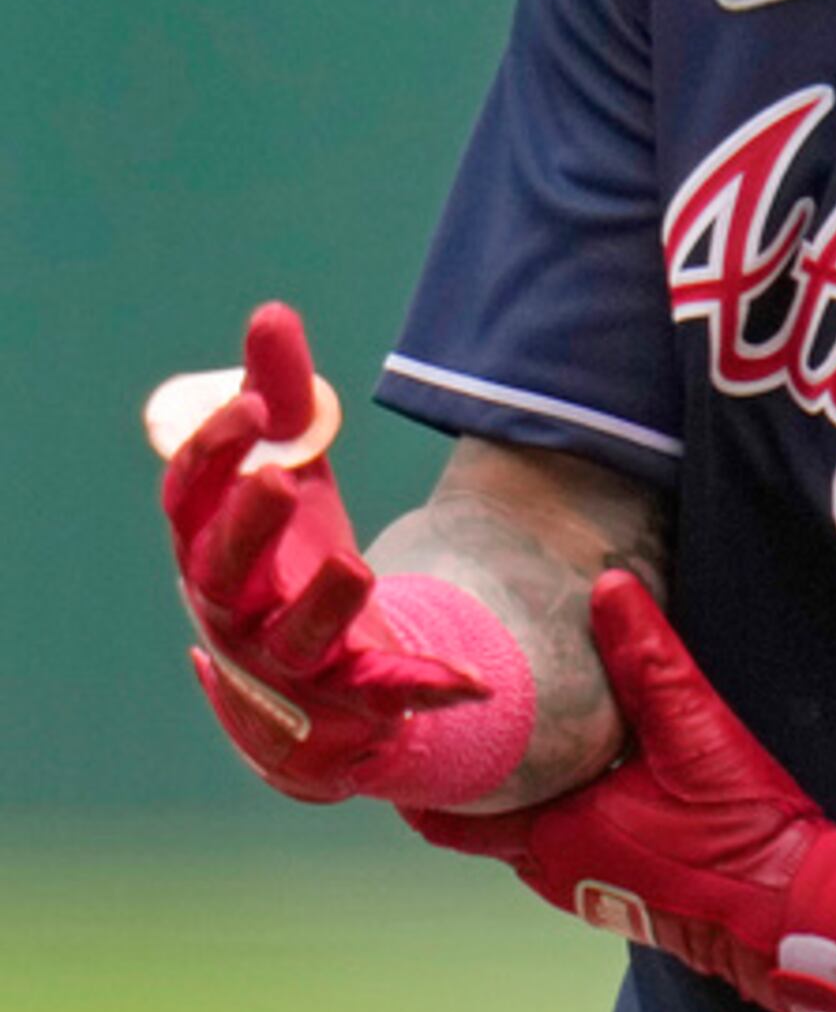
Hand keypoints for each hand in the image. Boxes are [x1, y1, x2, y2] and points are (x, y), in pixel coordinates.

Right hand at [158, 303, 485, 800]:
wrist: (308, 686)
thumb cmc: (285, 559)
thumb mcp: (290, 477)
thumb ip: (280, 399)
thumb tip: (272, 312)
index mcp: (210, 550)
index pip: (187, 503)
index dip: (210, 457)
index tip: (247, 407)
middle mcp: (234, 609)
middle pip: (223, 572)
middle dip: (247, 527)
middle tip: (280, 480)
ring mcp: (289, 661)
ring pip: (297, 638)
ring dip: (324, 604)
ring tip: (353, 565)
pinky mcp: (350, 699)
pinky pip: (387, 695)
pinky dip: (426, 684)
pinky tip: (474, 679)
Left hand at [410, 572, 835, 1011]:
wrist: (792, 913)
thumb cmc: (737, 835)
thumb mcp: (695, 734)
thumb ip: (648, 660)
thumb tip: (609, 586)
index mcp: (552, 836)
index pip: (448, 817)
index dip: (420, 779)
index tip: (405, 733)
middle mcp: (554, 870)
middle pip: (483, 822)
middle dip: (472, 774)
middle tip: (464, 719)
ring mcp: (587, 888)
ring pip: (524, 836)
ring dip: (516, 796)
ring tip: (518, 740)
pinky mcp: (624, 894)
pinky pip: (564, 848)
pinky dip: (556, 813)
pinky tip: (589, 779)